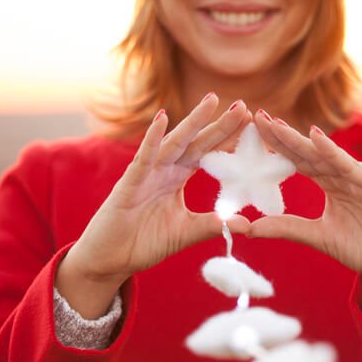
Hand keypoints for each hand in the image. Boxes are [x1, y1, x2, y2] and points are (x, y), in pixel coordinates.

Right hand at [65, 93, 251, 284]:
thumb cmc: (143, 243)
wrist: (111, 260)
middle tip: (242, 105)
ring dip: (193, 122)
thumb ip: (213, 225)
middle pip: (196, 142)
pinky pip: (143, 158)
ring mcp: (146, 174)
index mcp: (177, 178)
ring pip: (174, 143)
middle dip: (218, 125)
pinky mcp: (128, 184)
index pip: (207, 154)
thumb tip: (247, 225)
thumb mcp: (186, 233)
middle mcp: (163, 170)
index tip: (251, 124)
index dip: (227, 140)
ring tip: (213, 101)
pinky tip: (162, 119)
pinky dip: (152, 139)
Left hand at [249, 111, 361, 297]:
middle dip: (283, 135)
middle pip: (308, 152)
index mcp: (331, 184)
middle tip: (256, 116)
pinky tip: (316, 138)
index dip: (276, 146)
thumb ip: (286, 228)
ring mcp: (361, 179)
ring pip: (325, 155)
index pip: (298, 160)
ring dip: (300, 139)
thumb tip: (247, 227)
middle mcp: (344, 176)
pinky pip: (351, 168)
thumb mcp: (318, 237)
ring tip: (276, 124)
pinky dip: (334, 153)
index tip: (251, 132)